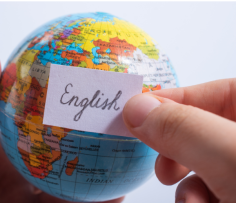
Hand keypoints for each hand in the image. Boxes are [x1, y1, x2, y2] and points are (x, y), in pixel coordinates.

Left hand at [0, 51, 123, 202]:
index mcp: (2, 148)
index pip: (44, 128)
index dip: (69, 118)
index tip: (94, 108)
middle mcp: (19, 173)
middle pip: (64, 160)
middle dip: (92, 150)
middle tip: (120, 139)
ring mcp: (25, 199)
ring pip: (69, 190)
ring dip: (97, 183)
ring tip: (124, 173)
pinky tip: (108, 199)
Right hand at [123, 79, 235, 202]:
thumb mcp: (229, 157)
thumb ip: (183, 128)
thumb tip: (137, 108)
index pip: (219, 91)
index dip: (178, 97)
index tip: (139, 111)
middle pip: (204, 127)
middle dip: (175, 143)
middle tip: (159, 156)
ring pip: (201, 160)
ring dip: (183, 178)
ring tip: (187, 198)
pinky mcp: (235, 192)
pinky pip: (208, 186)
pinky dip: (195, 196)